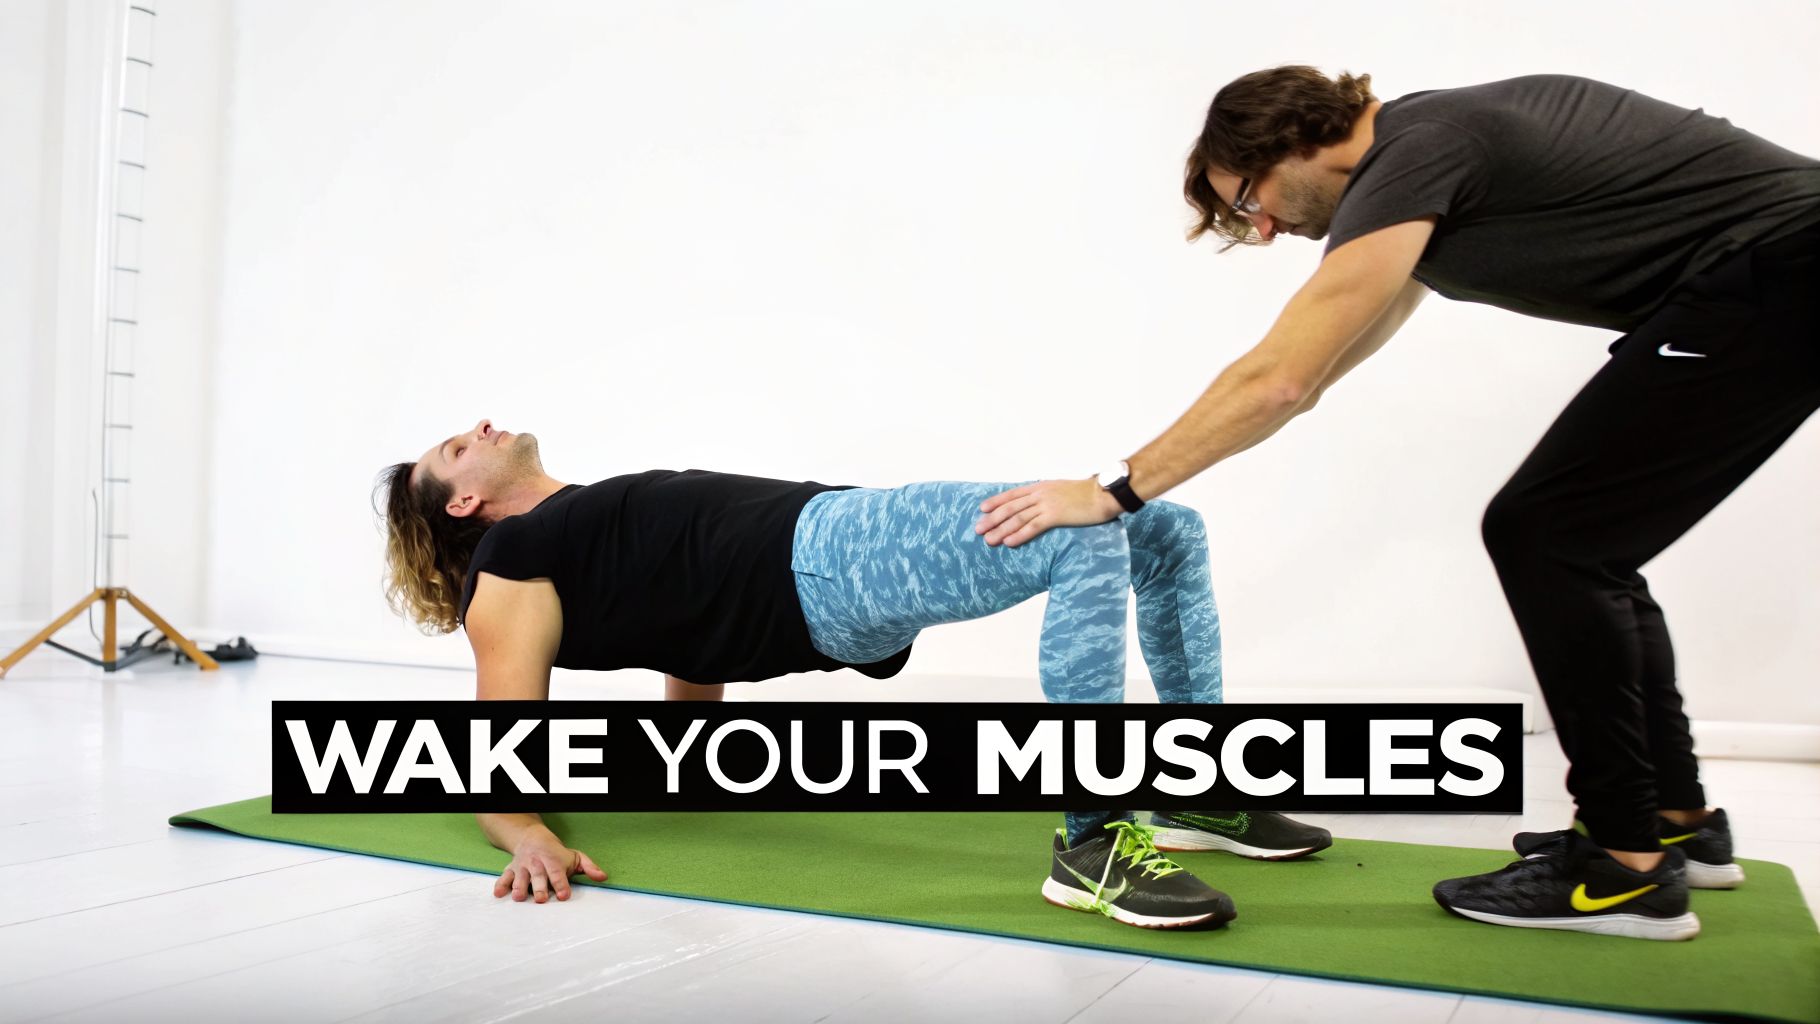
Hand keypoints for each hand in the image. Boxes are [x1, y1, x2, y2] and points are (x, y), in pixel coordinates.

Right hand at [493, 832, 607, 903]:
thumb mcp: (575, 857)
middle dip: (538, 888)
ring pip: (519, 877)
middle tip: (541, 900)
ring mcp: (522, 867)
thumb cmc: (557, 853)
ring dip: (518, 887)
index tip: (564, 896)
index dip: (561, 885)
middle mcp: (537, 864)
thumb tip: (603, 877)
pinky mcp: (511, 870)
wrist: (533, 838)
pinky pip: (504, 877)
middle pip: (538, 877)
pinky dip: (500, 885)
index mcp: (553, 862)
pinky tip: (498, 894)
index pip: (558, 874)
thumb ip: (589, 868)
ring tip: (518, 898)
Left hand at [974, 478, 1122, 547]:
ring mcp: (1047, 504)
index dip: (996, 502)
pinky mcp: (1055, 516)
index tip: (982, 509)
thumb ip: (1048, 495)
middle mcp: (1040, 494)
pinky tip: (1008, 542)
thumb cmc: (1087, 493)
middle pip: (1010, 507)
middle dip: (992, 519)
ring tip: (988, 540)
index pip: (1012, 494)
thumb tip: (1039, 503)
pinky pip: (1032, 527)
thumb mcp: (1062, 489)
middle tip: (978, 529)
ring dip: (1001, 530)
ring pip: (1017, 518)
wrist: (1104, 493)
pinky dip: (1018, 535)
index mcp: (1040, 486)